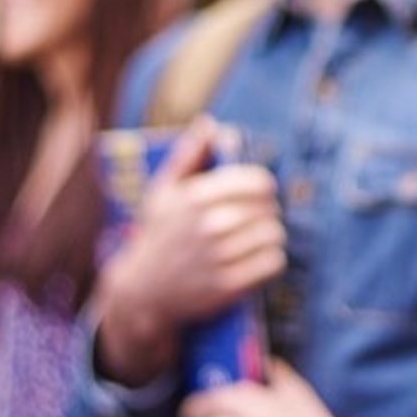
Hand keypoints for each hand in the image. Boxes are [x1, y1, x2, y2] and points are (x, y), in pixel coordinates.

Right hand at [94, 119, 286, 381]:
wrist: (142, 292)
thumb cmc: (157, 235)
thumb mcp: (162, 191)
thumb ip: (189, 154)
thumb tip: (211, 124)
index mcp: (195, 197)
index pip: (257, 181)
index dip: (263, 185)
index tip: (258, 192)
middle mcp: (208, 225)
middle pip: (268, 208)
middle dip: (266, 211)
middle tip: (258, 217)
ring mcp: (218, 257)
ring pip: (274, 235)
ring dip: (271, 235)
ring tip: (259, 237)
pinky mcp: (228, 286)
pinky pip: (273, 263)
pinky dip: (272, 259)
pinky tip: (260, 257)